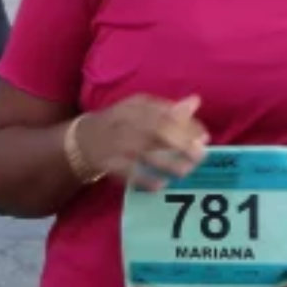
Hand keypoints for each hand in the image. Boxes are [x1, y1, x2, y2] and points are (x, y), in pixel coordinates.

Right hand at [76, 96, 207, 190]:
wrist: (81, 139)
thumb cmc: (119, 122)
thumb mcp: (140, 109)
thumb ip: (168, 108)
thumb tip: (195, 101)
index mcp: (134, 107)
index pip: (165, 113)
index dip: (187, 125)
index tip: (204, 136)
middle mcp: (125, 123)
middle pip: (156, 131)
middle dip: (181, 143)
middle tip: (199, 155)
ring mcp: (115, 143)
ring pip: (144, 153)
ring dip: (167, 163)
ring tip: (185, 171)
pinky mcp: (108, 162)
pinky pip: (128, 172)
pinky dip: (145, 179)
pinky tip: (161, 184)